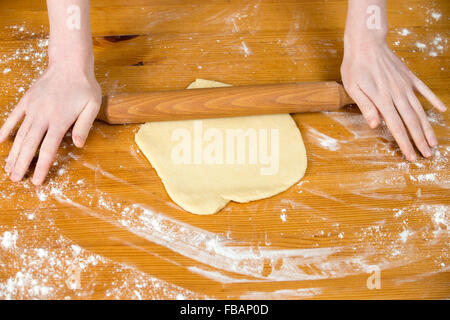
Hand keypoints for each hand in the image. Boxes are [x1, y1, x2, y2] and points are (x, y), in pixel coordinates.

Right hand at [0, 62, 100, 184]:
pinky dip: (5, 129)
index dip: (42, 166)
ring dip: (13, 152)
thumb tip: (78, 146)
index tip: (36, 181)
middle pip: (30, 145)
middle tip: (15, 180)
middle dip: (22, 164)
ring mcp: (33, 108)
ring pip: (20, 134)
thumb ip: (84, 126)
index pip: (48, 149)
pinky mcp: (27, 100)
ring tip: (8, 168)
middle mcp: (43, 116)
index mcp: (60, 121)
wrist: (70, 63)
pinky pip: (14, 117)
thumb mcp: (92, 106)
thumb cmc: (84, 86)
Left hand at [341, 39, 446, 160]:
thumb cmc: (355, 66)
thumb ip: (365, 106)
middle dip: (420, 141)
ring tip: (434, 142)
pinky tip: (441, 110)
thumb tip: (374, 125)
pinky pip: (424, 90)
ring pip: (420, 109)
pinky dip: (433, 100)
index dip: (404, 143)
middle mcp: (397, 94)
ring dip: (427, 127)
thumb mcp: (352, 87)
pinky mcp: (409, 77)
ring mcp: (405, 85)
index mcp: (382, 99)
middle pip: (412, 122)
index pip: (396, 126)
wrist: (366, 42)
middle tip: (429, 155)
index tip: (412, 156)